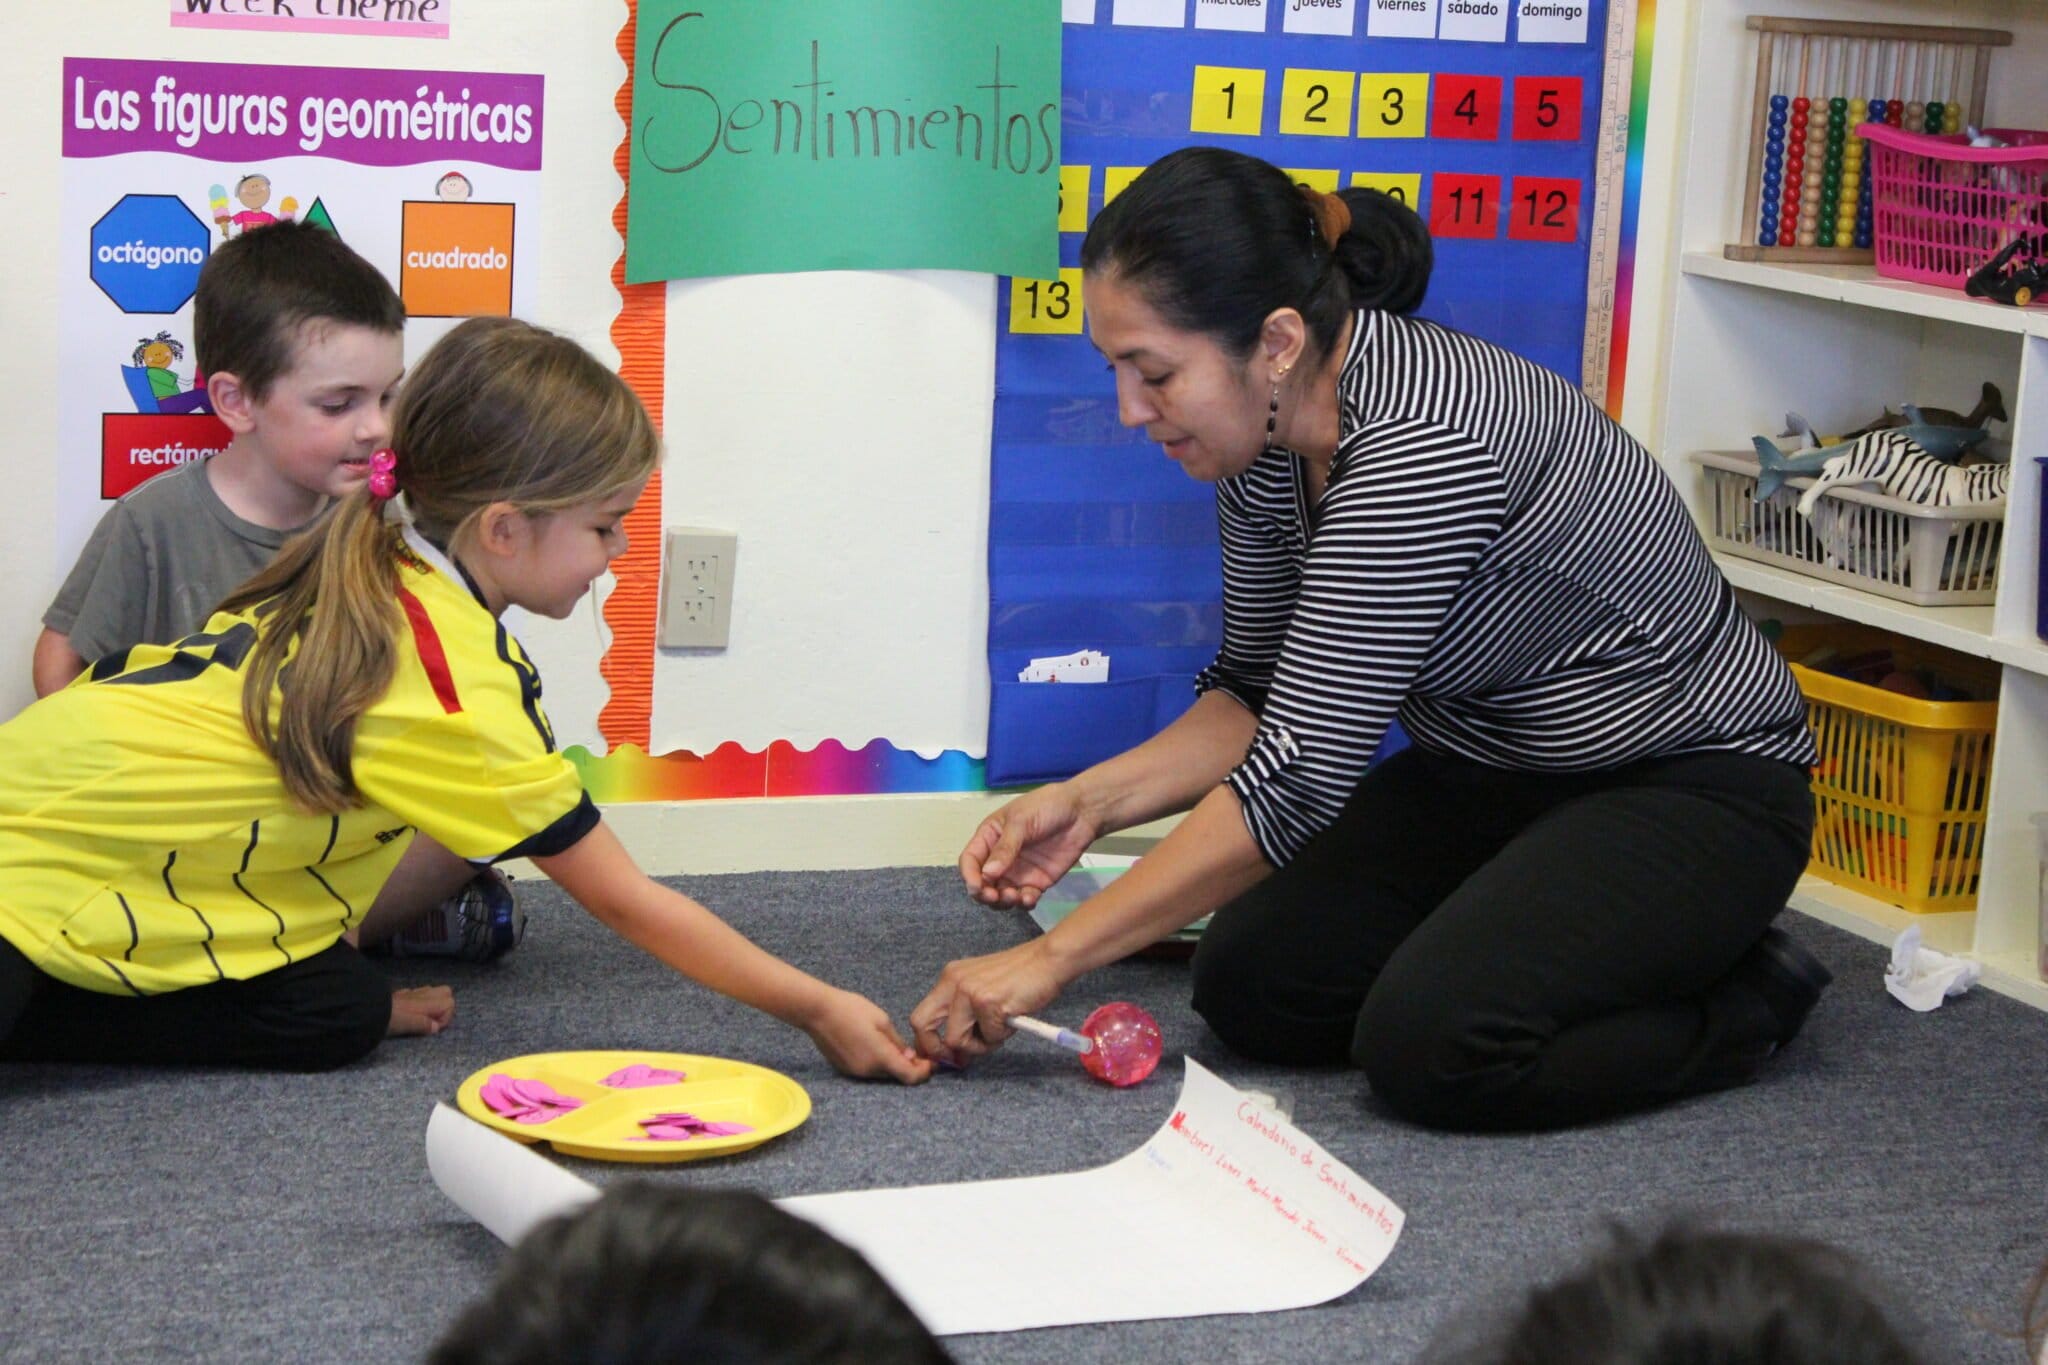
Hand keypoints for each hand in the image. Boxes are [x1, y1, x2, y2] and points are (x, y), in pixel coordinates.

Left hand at [387, 985, 453, 1036]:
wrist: (365, 1009)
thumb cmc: (388, 1019)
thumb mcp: (406, 1025)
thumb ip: (423, 1025)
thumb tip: (435, 1027)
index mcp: (427, 1002)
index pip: (450, 1003)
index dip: (444, 1018)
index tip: (432, 1028)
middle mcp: (423, 994)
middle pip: (446, 992)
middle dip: (443, 1006)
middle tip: (431, 1021)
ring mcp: (413, 993)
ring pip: (432, 992)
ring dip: (431, 1004)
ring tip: (420, 1018)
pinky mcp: (402, 995)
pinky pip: (417, 994)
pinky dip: (418, 1002)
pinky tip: (408, 1012)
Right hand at [800, 989, 932, 1083]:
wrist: (817, 1011)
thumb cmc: (851, 1009)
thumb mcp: (881, 1020)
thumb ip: (897, 1042)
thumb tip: (909, 1057)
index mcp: (880, 1057)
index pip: (909, 1076)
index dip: (923, 1072)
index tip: (930, 1063)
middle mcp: (868, 1070)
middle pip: (896, 1076)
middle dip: (909, 1067)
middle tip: (917, 1053)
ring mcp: (855, 1072)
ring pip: (882, 1074)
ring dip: (893, 1064)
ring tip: (896, 1046)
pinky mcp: (845, 1068)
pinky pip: (868, 1070)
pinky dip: (878, 1063)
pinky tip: (876, 1046)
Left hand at [910, 938, 1065, 1067]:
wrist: (1048, 960)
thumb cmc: (1021, 977)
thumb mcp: (982, 991)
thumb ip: (964, 1018)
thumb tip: (955, 1055)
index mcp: (949, 978)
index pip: (921, 1015)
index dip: (927, 1042)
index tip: (943, 1057)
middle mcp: (953, 982)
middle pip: (922, 1025)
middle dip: (937, 1049)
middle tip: (958, 1060)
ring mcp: (968, 991)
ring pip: (956, 1039)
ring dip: (980, 1045)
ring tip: (1000, 1030)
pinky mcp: (987, 1002)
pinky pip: (988, 1037)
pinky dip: (1002, 1035)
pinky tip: (1013, 1018)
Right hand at [960, 784, 1099, 909]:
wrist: (1082, 811)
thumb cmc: (1047, 806)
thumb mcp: (1021, 821)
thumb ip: (1004, 848)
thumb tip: (987, 874)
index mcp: (989, 838)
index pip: (970, 861)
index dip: (970, 876)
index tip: (977, 887)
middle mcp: (1000, 858)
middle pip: (983, 883)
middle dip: (985, 894)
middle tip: (994, 897)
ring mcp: (1018, 872)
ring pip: (1001, 895)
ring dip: (1003, 901)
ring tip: (1014, 896)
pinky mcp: (1037, 882)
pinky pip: (1025, 898)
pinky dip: (1024, 903)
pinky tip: (1029, 899)